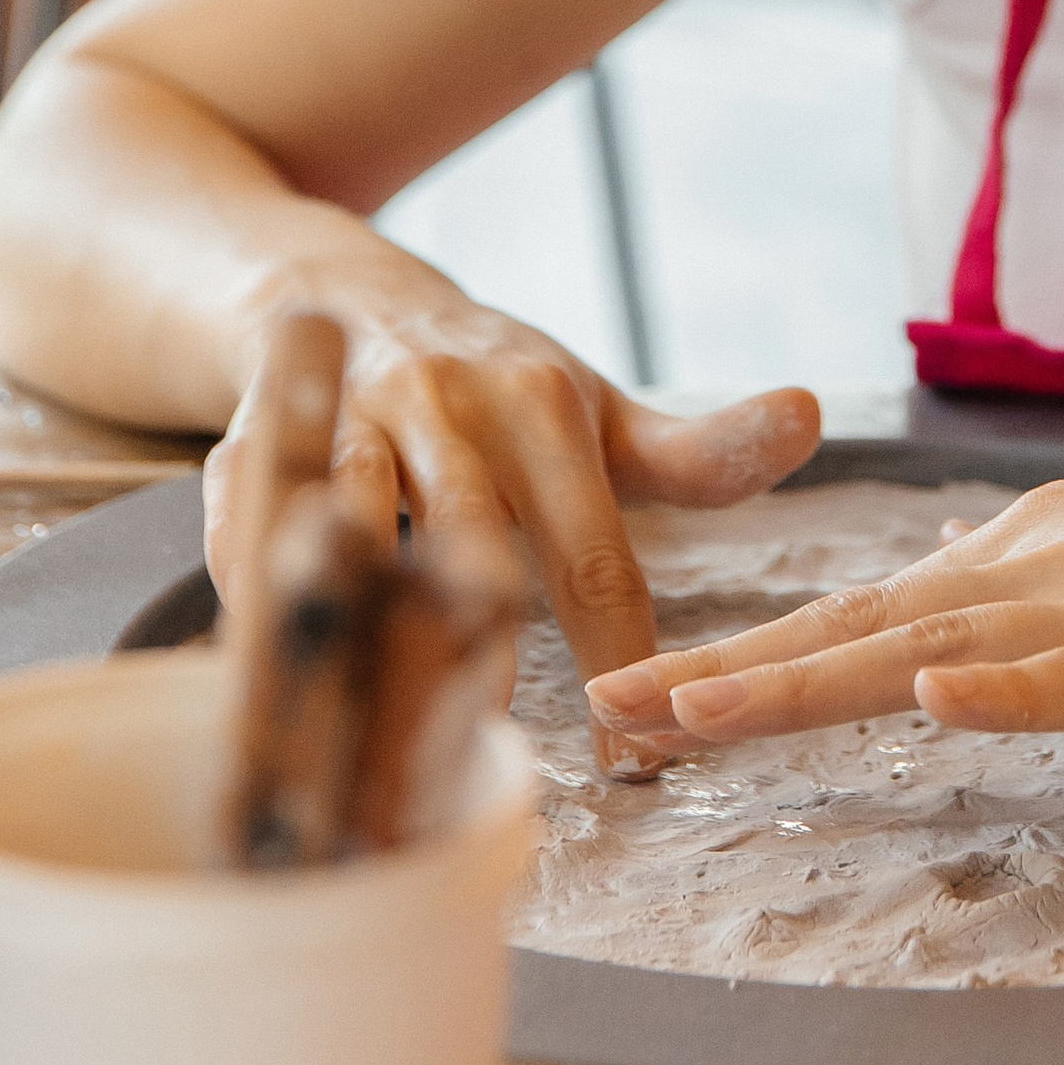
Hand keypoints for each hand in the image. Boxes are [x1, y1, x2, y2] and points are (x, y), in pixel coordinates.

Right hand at [206, 247, 818, 722]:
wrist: (340, 297)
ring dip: (365, 635)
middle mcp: (440, 407)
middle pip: (472, 549)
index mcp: (539, 404)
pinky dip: (256, 605)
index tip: (641, 767)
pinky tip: (267, 693)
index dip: (622, 660)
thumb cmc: (498, 386)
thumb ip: (699, 449)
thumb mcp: (598, 413)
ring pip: (354, 539)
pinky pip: (248, 533)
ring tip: (376, 747)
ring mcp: (345, 425)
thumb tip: (815, 417)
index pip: (594, 556)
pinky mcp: (255, 445)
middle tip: (501, 767)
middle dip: (487, 654)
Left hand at [587, 417, 1063, 755]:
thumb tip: (979, 643)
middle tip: (607, 718)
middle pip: (860, 631)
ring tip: (697, 714)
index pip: (866, 612)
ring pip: (929, 650)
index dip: (754, 657)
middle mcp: (1048, 568)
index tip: (648, 693)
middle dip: (728, 677)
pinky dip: (1000, 689)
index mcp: (1039, 554)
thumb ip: (1062, 613)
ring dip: (805, 684)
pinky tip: (927, 701)